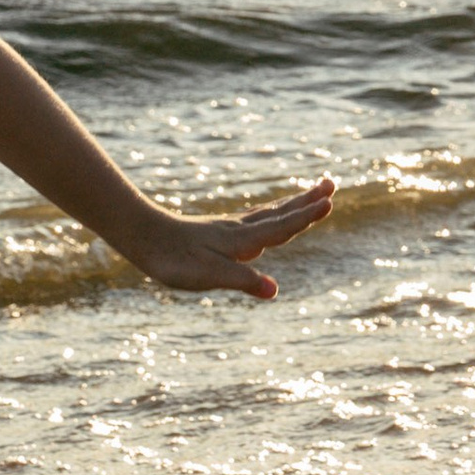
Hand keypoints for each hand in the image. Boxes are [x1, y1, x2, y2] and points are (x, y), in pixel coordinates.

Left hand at [122, 179, 335, 299]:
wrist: (143, 237)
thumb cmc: (175, 261)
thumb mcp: (210, 276)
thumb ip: (243, 281)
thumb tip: (275, 291)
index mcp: (242, 240)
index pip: (282, 227)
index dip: (306, 217)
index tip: (329, 202)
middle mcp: (240, 230)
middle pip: (280, 213)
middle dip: (306, 202)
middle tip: (331, 184)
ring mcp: (230, 229)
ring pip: (269, 213)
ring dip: (293, 203)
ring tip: (312, 192)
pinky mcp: (220, 232)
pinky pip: (256, 218)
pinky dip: (272, 212)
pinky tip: (269, 216)